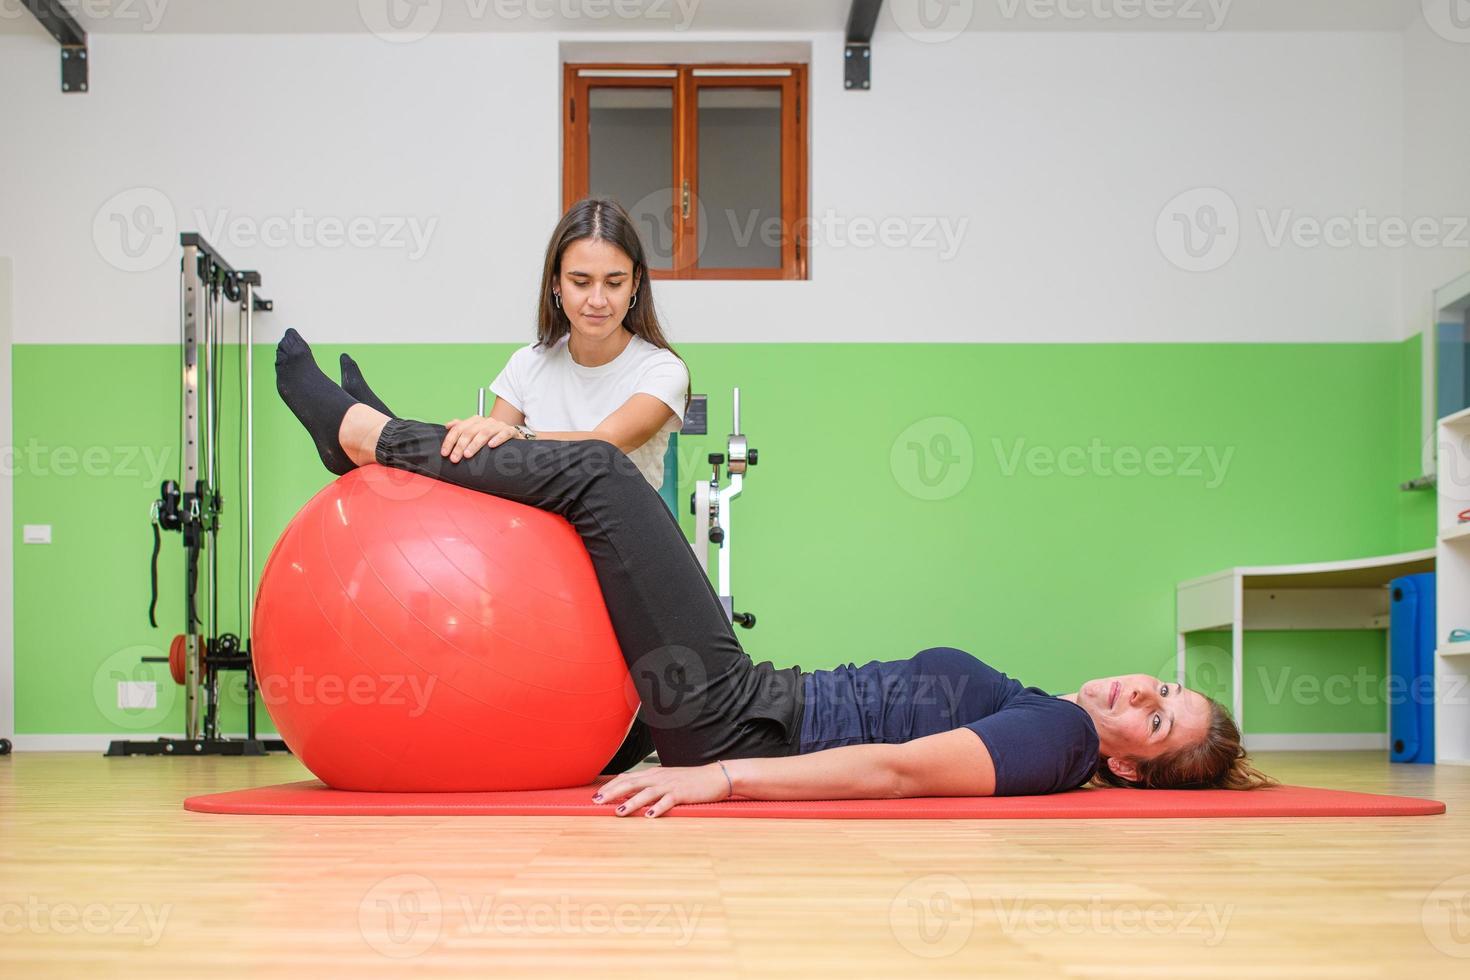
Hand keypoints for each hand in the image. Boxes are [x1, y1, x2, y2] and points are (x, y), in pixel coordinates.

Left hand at [440, 415, 520, 461]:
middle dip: (460, 446)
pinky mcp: (511, 431)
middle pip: (469, 431)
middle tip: (454, 459)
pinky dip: (498, 439)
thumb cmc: (492, 438)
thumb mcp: (476, 433)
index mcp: (476, 421)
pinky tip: (491, 445)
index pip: (459, 428)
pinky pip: (504, 433)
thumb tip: (448, 425)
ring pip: (484, 432)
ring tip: (468, 455)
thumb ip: (462, 428)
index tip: (444, 453)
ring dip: (475, 444)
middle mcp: (487, 421)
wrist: (514, 438)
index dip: (450, 440)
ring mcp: (499, 426)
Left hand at [591, 763, 731, 817]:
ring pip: (646, 793)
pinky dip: (658, 808)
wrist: (713, 777)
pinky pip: (667, 801)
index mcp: (653, 774)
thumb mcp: (665, 779)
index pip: (626, 778)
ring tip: (619, 811)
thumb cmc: (688, 781)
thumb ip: (649, 785)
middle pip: (631, 784)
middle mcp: (658, 778)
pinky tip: (650, 815)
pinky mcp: (681, 794)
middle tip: (597, 801)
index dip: (610, 786)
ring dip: (631, 802)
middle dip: (612, 793)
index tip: (596, 795)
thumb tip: (630, 792)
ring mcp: (669, 785)